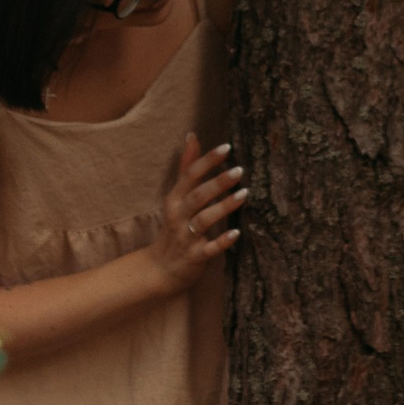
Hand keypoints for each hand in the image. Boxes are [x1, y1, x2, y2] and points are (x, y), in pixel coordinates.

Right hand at [150, 134, 244, 291]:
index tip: (227, 147)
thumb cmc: (174, 227)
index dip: (207, 161)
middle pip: (197, 196)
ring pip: (203, 220)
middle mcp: (178, 216)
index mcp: (174, 199)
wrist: (160, 268)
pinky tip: (236, 233)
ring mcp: (186, 237)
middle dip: (217, 183)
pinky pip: (209, 248)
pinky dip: (222, 241)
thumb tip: (193, 136)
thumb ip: (187, 168)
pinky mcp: (195, 257)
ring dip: (223, 208)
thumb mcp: (176, 196)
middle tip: (239, 170)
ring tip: (243, 195)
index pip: (190, 175)